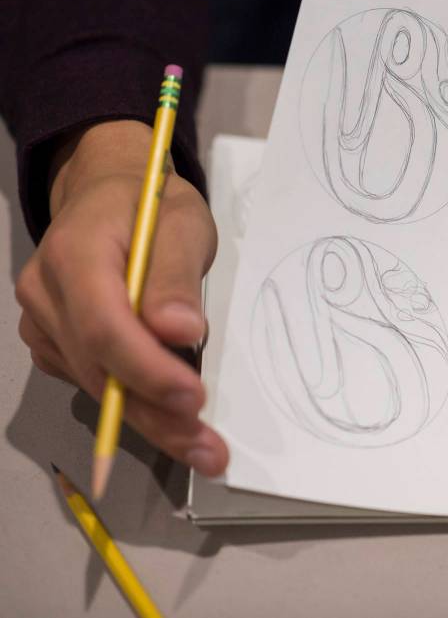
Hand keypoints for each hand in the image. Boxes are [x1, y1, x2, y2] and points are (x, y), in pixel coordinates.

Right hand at [15, 120, 227, 475]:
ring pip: (96, 383)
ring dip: (150, 420)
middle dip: (156, 415)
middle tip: (208, 450)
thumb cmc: (152, 204)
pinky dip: (133, 402)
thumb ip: (176, 275)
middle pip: (99, 368)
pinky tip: (171, 415)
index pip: (104, 327)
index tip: (193, 399)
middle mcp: (46, 292)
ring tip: (202, 445)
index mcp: (76, 254)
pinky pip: (93, 380)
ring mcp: (43, 320)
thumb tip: (178, 332)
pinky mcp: (53, 341)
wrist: (109, 193)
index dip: (146, 369)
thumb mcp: (182, 224)